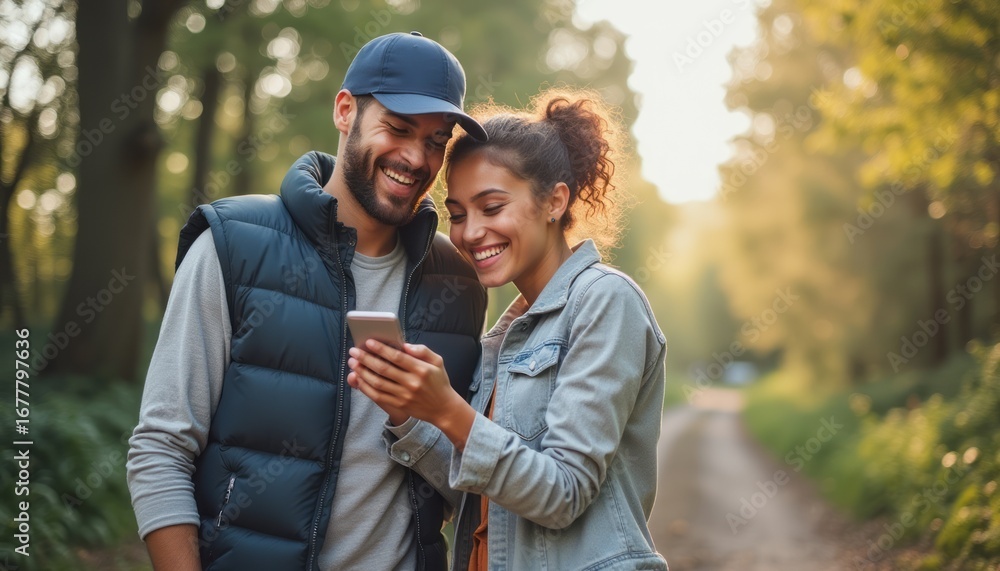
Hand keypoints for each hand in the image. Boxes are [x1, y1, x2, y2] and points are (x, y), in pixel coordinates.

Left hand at [347, 340, 475, 449]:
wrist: (443, 408)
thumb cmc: (439, 382)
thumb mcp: (438, 361)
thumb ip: (422, 350)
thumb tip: (404, 345)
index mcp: (421, 369)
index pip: (397, 357)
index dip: (381, 349)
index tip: (368, 342)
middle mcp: (411, 383)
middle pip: (383, 369)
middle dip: (366, 359)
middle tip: (354, 351)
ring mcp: (404, 396)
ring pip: (378, 383)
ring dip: (362, 372)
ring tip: (353, 364)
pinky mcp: (399, 405)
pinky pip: (378, 396)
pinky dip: (366, 387)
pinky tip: (359, 379)